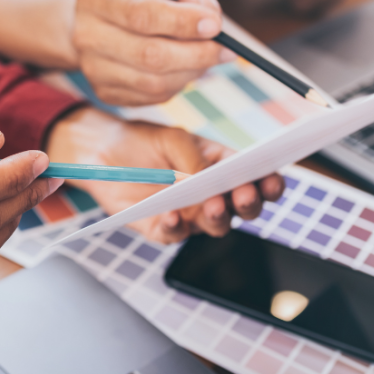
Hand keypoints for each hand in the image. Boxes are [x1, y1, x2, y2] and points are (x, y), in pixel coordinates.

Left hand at [45, 106, 283, 242]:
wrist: (102, 152)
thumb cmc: (143, 141)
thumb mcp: (172, 139)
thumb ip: (193, 157)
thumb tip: (208, 178)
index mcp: (221, 169)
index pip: (255, 179)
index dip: (268, 183)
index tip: (272, 181)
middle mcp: (211, 195)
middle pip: (242, 209)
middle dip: (248, 204)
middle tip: (244, 195)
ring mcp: (189, 215)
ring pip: (216, 226)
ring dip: (218, 217)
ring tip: (211, 205)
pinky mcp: (163, 229)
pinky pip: (175, 235)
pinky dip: (175, 227)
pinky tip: (172, 215)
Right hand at [73, 0, 229, 105]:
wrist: (91, 22)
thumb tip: (208, 12)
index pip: (142, 15)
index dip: (182, 22)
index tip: (215, 25)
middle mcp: (88, 35)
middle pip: (150, 55)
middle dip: (197, 53)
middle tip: (226, 49)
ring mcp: (94, 69)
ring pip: (155, 82)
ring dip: (192, 71)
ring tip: (208, 56)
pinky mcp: (106, 93)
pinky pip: (154, 96)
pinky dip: (180, 83)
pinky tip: (186, 67)